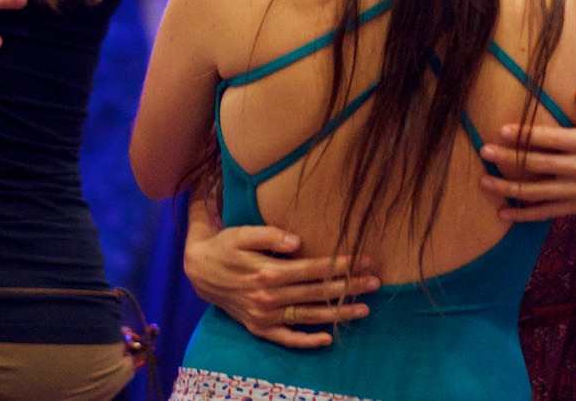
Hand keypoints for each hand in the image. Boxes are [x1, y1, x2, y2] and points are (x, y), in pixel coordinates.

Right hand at [183, 222, 379, 348]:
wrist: (199, 271)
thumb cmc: (225, 246)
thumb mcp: (241, 233)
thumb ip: (269, 235)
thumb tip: (297, 242)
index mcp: (267, 272)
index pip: (313, 269)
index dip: (340, 265)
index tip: (364, 260)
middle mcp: (268, 297)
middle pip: (316, 293)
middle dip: (348, 287)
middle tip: (375, 282)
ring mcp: (264, 316)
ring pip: (308, 317)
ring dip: (337, 313)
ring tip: (364, 309)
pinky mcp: (259, 328)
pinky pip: (286, 339)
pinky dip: (306, 341)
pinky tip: (327, 339)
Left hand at [478, 90, 575, 221]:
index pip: (552, 139)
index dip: (527, 135)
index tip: (503, 131)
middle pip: (539, 164)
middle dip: (510, 159)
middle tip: (484, 152)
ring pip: (538, 191)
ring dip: (509, 188)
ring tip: (484, 182)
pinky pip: (547, 212)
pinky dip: (525, 214)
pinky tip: (504, 213)